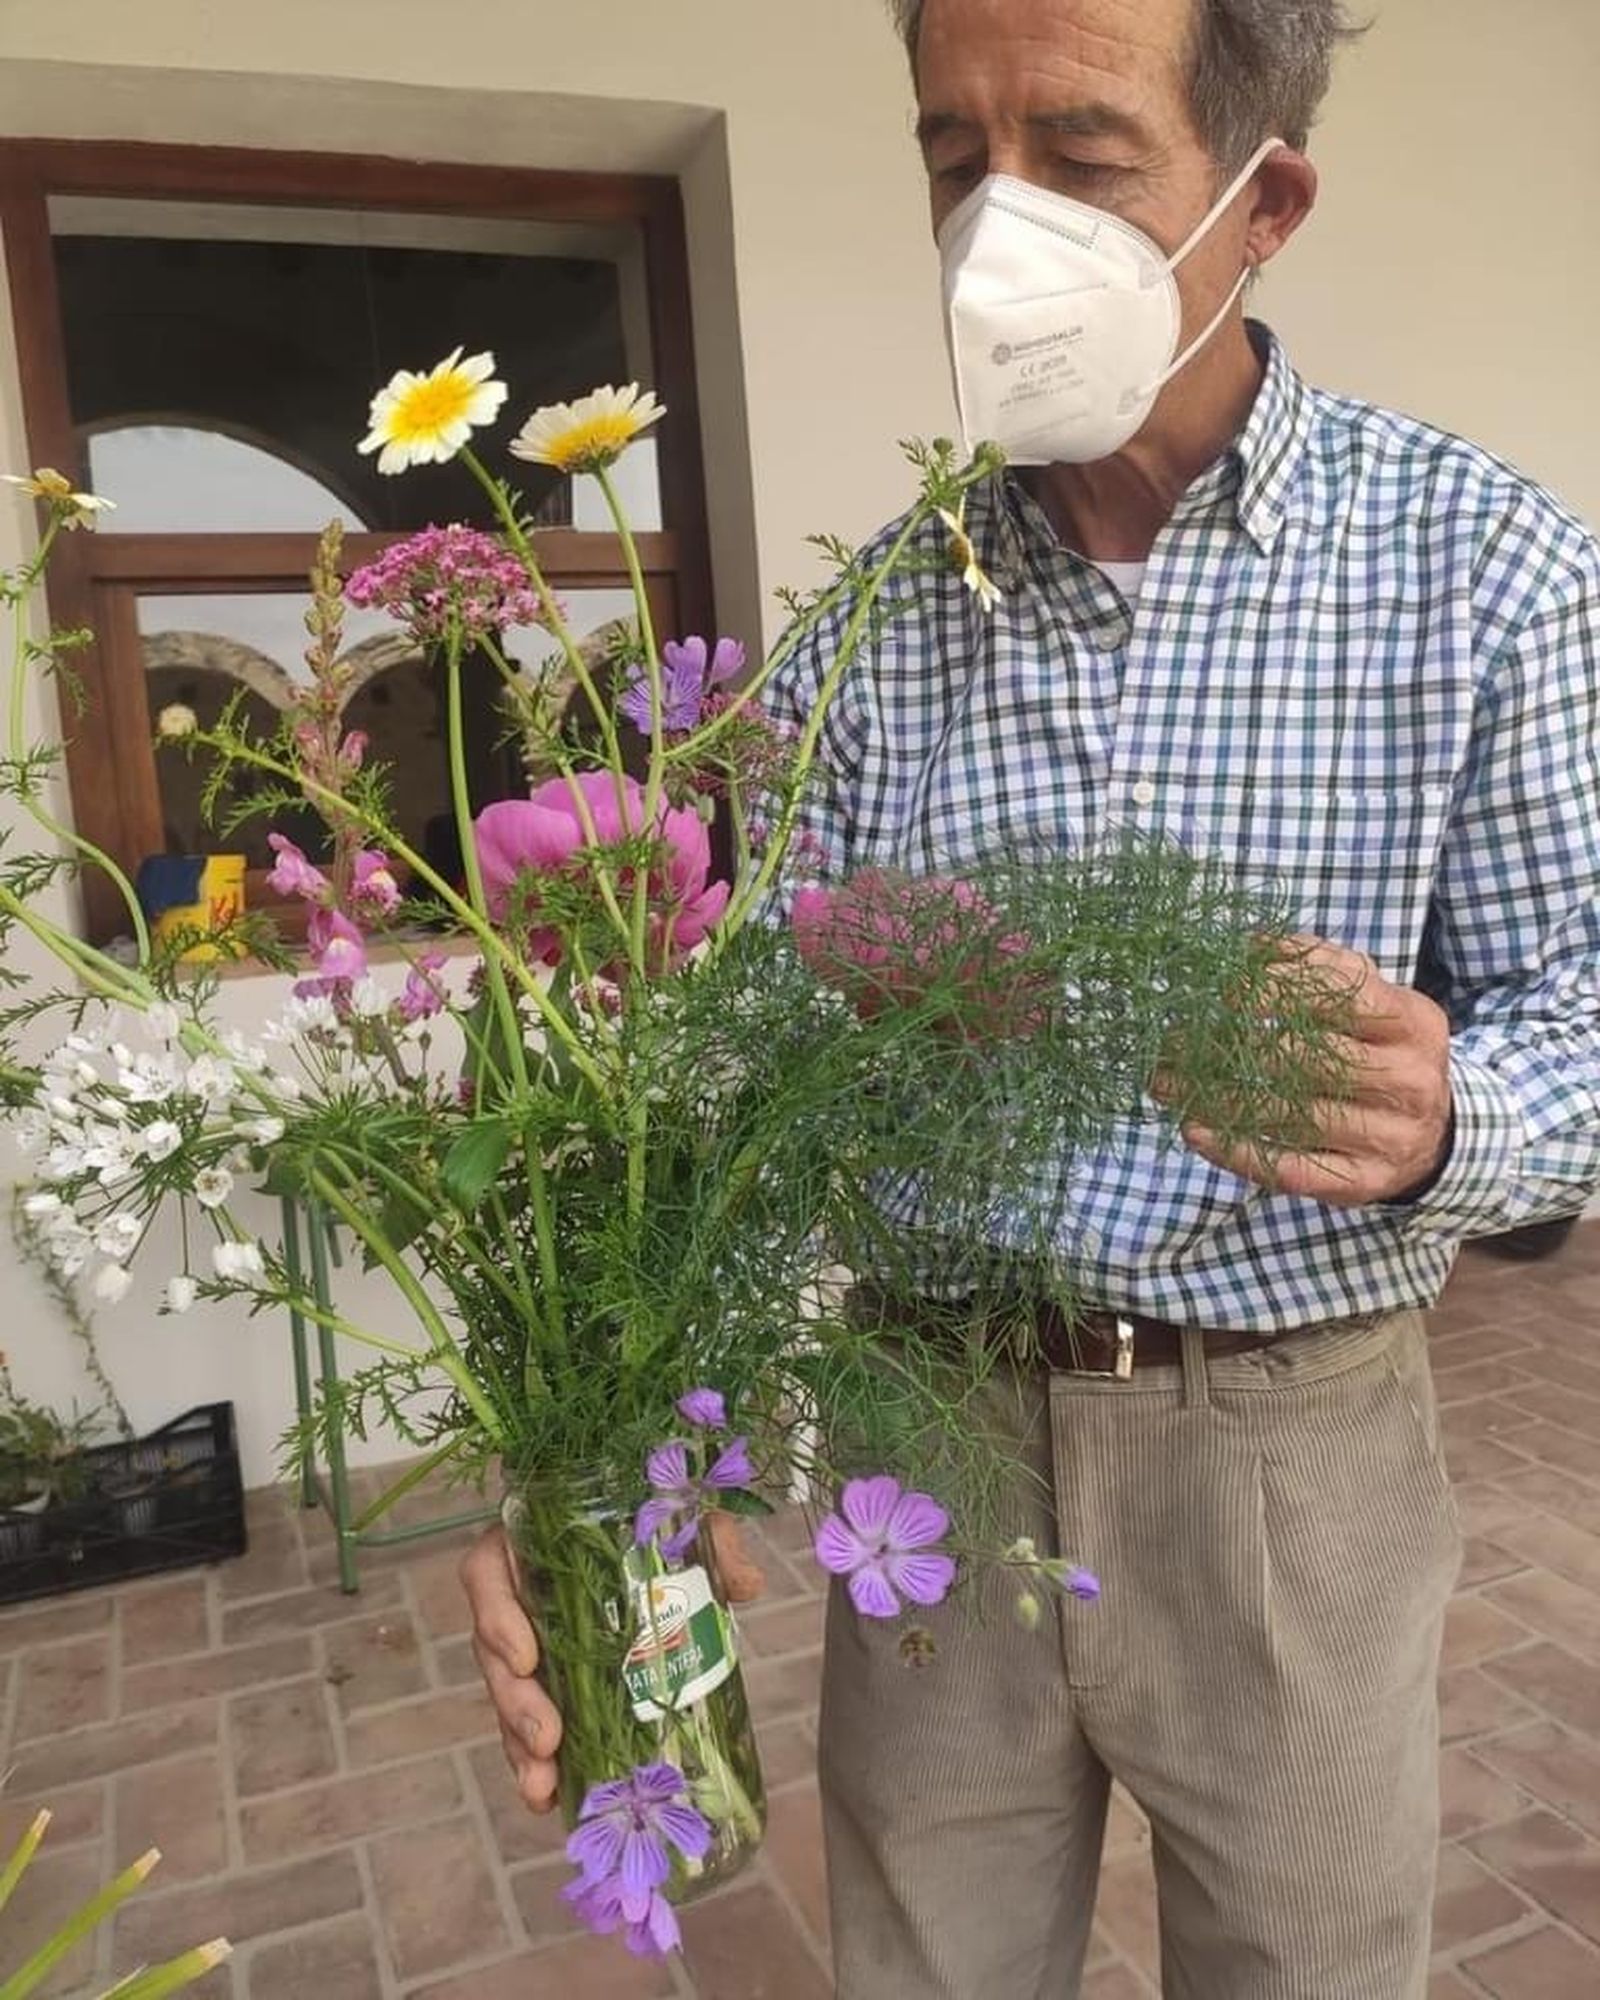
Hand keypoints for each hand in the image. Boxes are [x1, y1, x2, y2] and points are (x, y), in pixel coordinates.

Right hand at [461, 1513, 766, 1813]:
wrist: (653, 1529)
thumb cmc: (650, 1515)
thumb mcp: (679, 1515)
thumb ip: (712, 1539)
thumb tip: (745, 1582)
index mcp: (528, 1543)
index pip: (487, 1573)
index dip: (498, 1618)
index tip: (529, 1658)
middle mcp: (519, 1595)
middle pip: (495, 1651)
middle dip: (515, 1703)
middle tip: (548, 1739)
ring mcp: (530, 1642)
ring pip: (508, 1696)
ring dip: (520, 1745)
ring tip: (543, 1786)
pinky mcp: (550, 1681)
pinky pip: (531, 1720)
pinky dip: (540, 1760)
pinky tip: (553, 1794)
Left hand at [1153, 935, 1452, 1206]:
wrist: (1439, 1134)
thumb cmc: (1384, 1050)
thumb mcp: (1372, 999)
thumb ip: (1321, 966)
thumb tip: (1250, 947)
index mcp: (1411, 1023)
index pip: (1345, 998)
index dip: (1280, 990)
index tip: (1224, 990)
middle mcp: (1408, 1081)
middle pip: (1310, 1060)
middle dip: (1230, 1048)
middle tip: (1170, 1042)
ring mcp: (1389, 1137)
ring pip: (1294, 1116)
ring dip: (1219, 1099)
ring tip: (1165, 1084)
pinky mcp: (1363, 1183)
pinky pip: (1292, 1168)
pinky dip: (1237, 1151)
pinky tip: (1195, 1131)